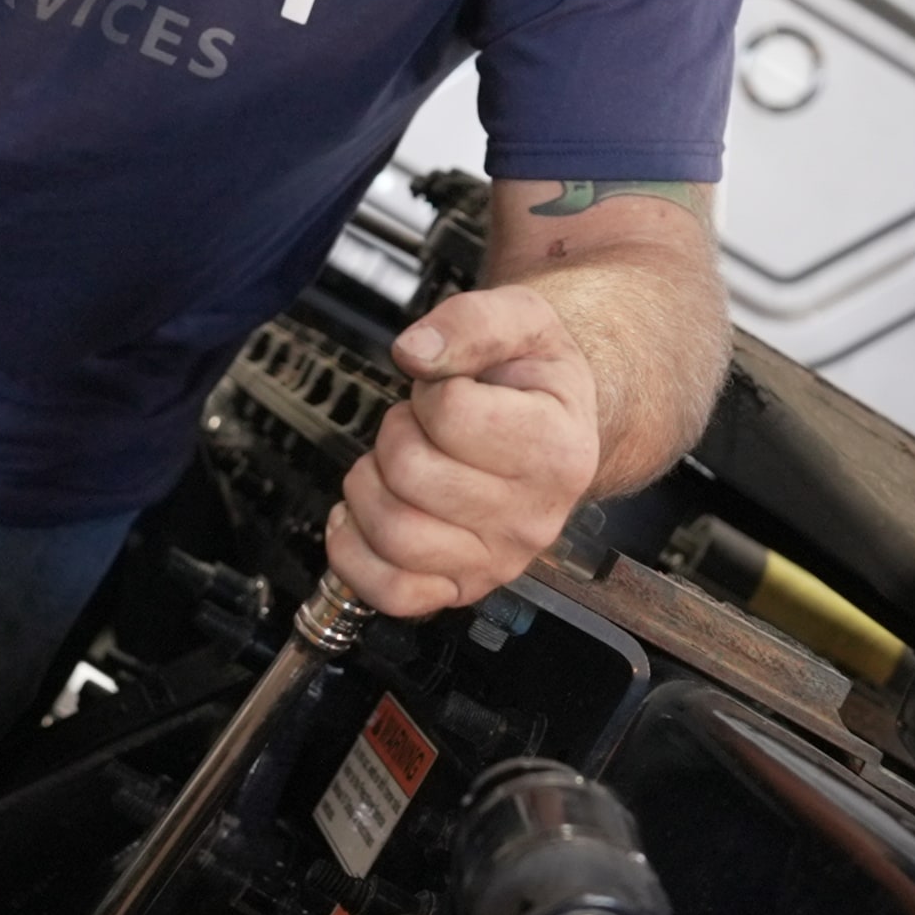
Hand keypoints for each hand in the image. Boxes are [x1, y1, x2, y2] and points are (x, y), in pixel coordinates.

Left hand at [328, 285, 602, 619]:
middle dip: (396, 433)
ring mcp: (497, 561)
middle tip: (420, 425)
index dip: (432, 390)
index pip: (453, 414)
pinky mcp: (460, 588)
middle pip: (413, 474)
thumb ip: (470, 323)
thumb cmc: (534, 380)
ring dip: (370, 485)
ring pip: (394, 533)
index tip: (450, 389)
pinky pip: (391, 593)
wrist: (554, 426)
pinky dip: (354, 553)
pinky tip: (364, 514)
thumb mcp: (523, 321)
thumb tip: (415, 352)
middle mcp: (534, 518)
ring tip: (395, 465)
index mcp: (559, 450)